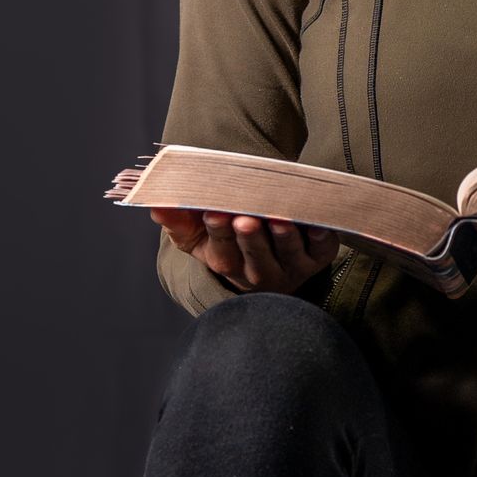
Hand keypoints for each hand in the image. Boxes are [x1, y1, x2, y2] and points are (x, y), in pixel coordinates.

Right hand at [110, 175, 337, 292]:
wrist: (269, 259)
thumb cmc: (228, 241)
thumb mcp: (198, 235)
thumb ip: (177, 221)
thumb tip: (155, 205)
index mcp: (228, 263)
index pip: (222, 250)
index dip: (218, 232)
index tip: (214, 212)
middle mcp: (259, 272)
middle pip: (254, 257)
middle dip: (250, 238)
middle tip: (244, 219)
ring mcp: (290, 267)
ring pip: (287, 254)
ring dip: (283, 237)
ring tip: (278, 219)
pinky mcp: (317, 258)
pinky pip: (321, 250)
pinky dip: (321, 237)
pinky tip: (317, 224)